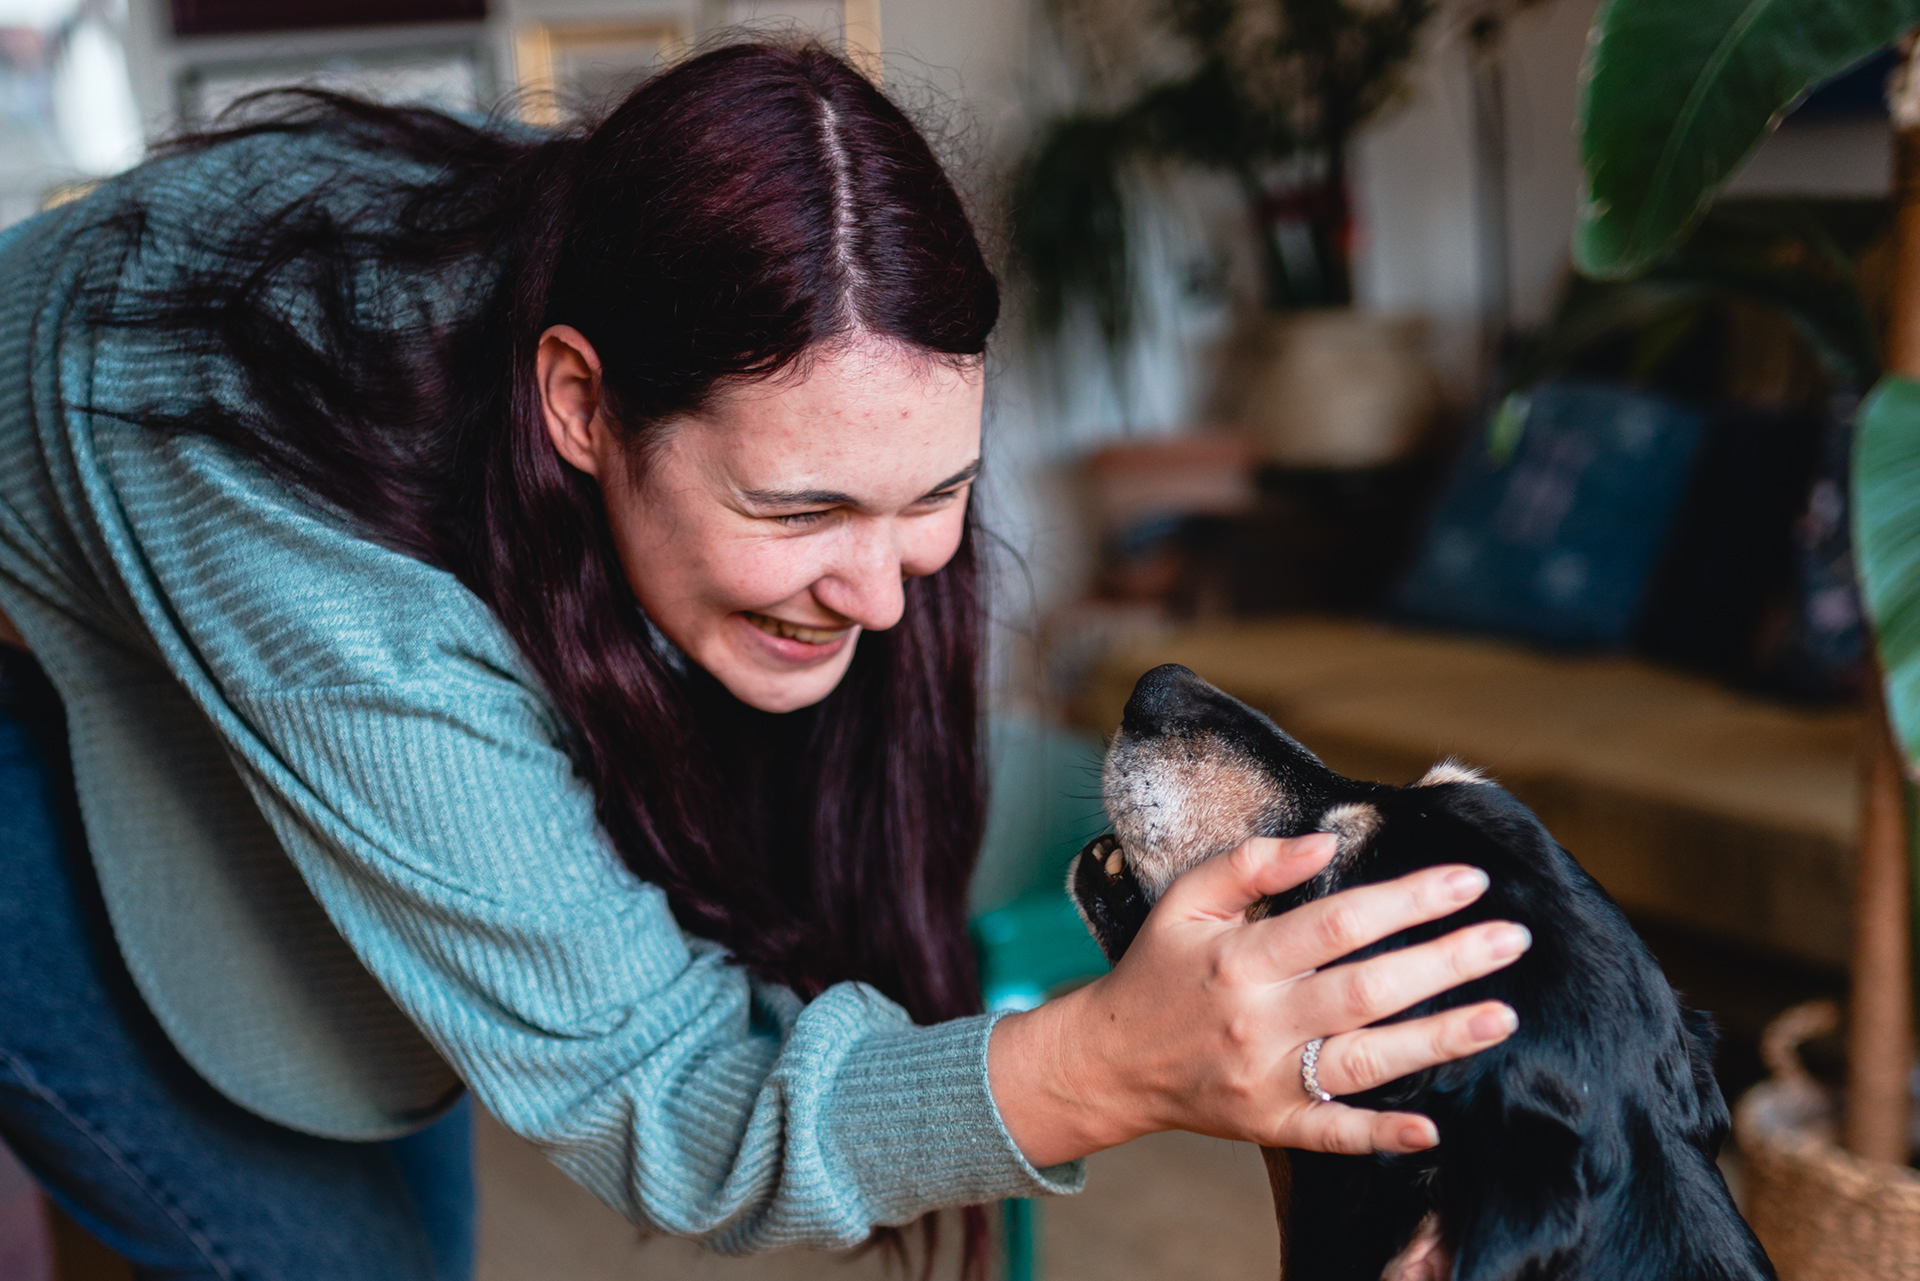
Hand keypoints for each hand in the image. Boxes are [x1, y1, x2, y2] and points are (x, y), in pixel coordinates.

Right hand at [987, 833, 1526, 1166]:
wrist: (1110, 1060)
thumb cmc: (1158, 969)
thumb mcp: (1185, 900)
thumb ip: (1250, 864)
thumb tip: (1323, 844)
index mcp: (1240, 957)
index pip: (1339, 922)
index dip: (1407, 900)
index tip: (1468, 880)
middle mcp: (1258, 1020)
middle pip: (1367, 989)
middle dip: (1446, 962)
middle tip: (1513, 939)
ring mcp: (1266, 1079)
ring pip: (1365, 1061)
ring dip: (1438, 1041)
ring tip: (1504, 1017)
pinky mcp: (1270, 1124)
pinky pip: (1332, 1133)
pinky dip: (1380, 1135)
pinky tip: (1433, 1130)